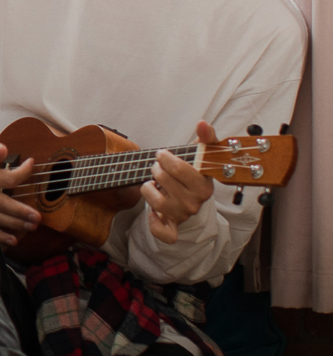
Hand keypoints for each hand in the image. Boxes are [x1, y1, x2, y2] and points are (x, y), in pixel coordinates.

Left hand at [140, 120, 215, 243]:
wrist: (196, 199)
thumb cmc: (196, 173)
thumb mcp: (204, 153)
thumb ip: (206, 137)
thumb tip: (202, 123)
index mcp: (204, 185)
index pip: (179, 168)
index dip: (166, 158)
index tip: (162, 154)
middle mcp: (194, 202)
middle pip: (164, 180)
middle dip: (156, 170)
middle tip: (157, 168)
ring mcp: (183, 216)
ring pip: (156, 202)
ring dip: (148, 190)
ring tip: (153, 184)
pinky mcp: (172, 227)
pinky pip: (161, 231)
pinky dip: (153, 223)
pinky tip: (152, 212)